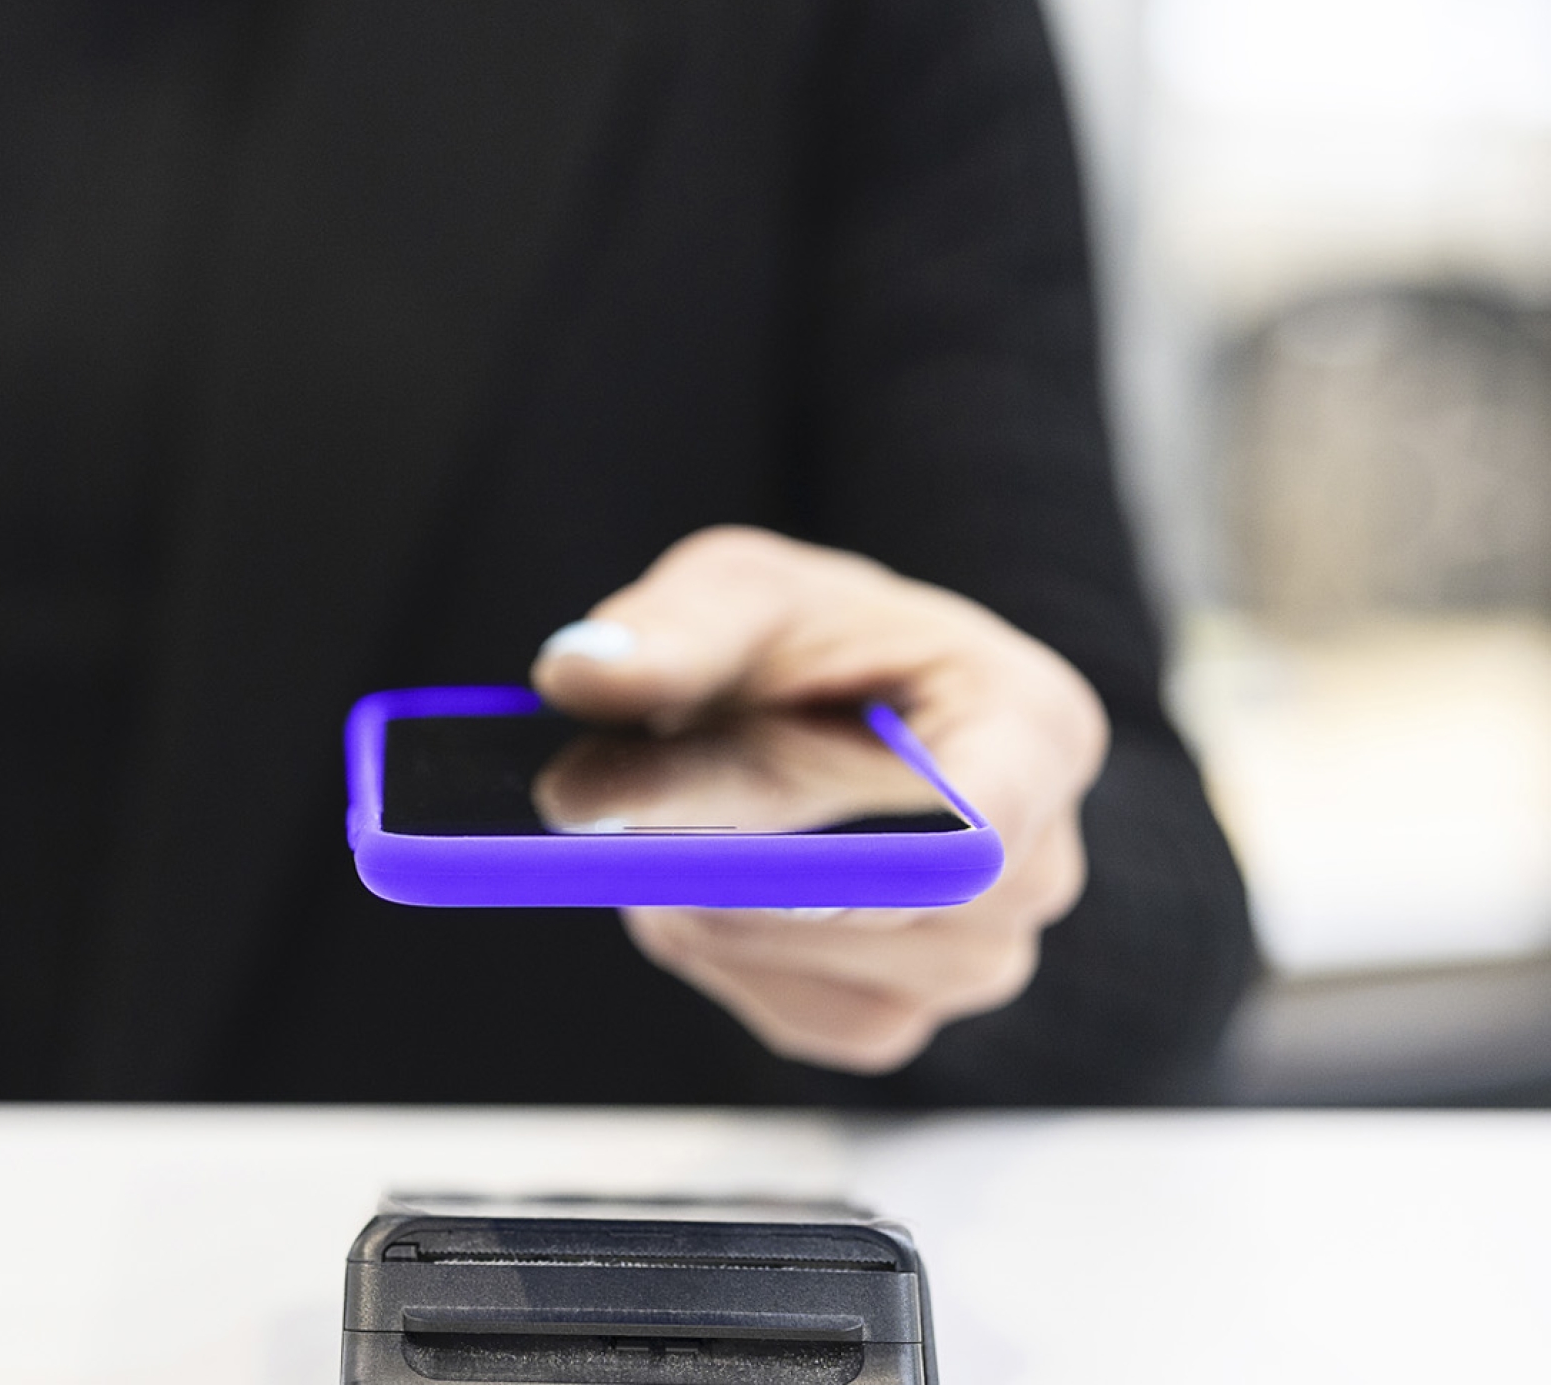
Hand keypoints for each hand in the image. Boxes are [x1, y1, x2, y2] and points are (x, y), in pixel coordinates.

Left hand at [531, 526, 1106, 1073]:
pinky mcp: (896, 1019)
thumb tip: (581, 671)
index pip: (993, 824)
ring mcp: (976, 960)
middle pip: (885, 906)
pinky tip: (701, 889)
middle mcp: (1033, 864)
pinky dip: (715, 953)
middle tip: (626, 806)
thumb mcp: (736, 595)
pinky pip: (788, 1011)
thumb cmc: (802, 642)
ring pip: (817, 960)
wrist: (802, 715)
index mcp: (1033, 729)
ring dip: (709, 901)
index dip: (886, 866)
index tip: (781, 875)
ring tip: (674, 824)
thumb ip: (669, 630)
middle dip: (738, 859)